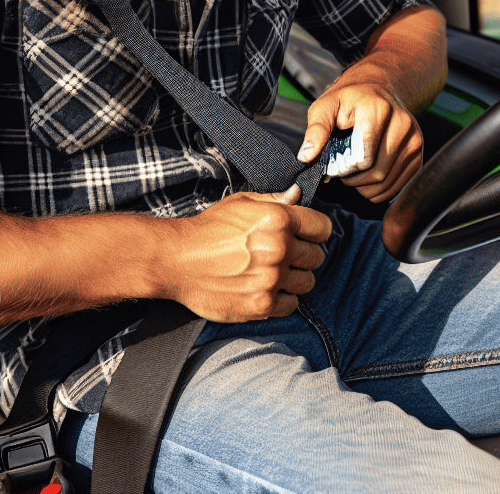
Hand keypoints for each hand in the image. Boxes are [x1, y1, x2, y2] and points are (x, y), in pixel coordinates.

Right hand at [162, 187, 330, 321]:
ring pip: (307, 282)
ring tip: (273, 273)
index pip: (323, 228)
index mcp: (278, 219)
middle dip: (303, 255)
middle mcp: (279, 249)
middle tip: (283, 255)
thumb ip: (274, 200)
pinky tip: (265, 288)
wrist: (176, 260)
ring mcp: (271, 279)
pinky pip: (292, 305)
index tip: (305, 236)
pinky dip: (282, 299)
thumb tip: (298, 195)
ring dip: (294, 278)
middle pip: (317, 257)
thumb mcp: (241, 203)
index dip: (314, 231)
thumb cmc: (207, 229)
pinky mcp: (262, 304)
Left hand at [299, 81, 423, 202]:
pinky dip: (381, 190)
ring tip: (354, 175)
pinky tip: (368, 179)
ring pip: (388, 182)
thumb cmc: (350, 100)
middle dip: (354, 180)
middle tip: (342, 173)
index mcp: (378, 110)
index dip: (344, 169)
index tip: (333, 166)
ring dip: (366, 188)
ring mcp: (414, 140)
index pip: (363, 159)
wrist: (378, 89)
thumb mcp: (325, 106)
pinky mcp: (418, 152)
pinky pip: (400, 184)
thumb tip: (307, 156)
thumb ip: (316, 130)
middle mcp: (402, 124)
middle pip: (377, 173)